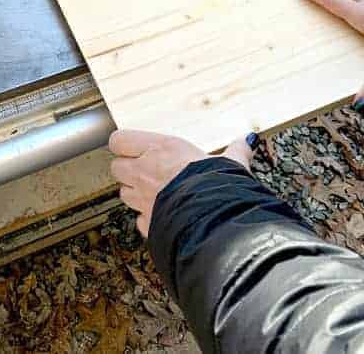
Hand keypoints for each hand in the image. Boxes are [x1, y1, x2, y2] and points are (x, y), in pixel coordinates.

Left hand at [109, 130, 257, 236]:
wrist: (213, 223)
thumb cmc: (217, 187)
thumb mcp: (229, 163)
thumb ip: (235, 152)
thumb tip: (246, 141)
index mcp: (160, 149)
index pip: (119, 140)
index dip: (125, 144)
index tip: (135, 147)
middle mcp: (144, 171)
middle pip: (116, 167)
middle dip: (127, 169)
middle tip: (145, 170)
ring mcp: (142, 199)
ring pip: (123, 193)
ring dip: (134, 193)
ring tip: (153, 193)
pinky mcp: (147, 223)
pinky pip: (139, 219)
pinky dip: (146, 218)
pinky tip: (162, 215)